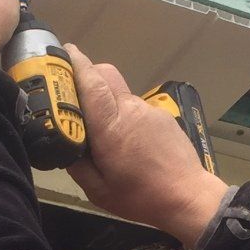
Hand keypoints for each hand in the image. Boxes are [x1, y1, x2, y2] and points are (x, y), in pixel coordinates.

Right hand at [66, 45, 229, 244]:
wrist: (187, 197)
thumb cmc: (141, 197)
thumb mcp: (98, 191)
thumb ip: (77, 164)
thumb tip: (65, 144)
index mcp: (110, 126)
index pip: (91, 81)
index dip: (75, 63)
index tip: (61, 52)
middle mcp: (129, 110)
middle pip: (105, 75)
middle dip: (87, 75)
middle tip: (73, 91)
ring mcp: (148, 110)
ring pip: (120, 92)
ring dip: (106, 101)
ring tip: (102, 130)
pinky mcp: (161, 117)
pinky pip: (135, 107)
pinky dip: (124, 115)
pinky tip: (128, 142)